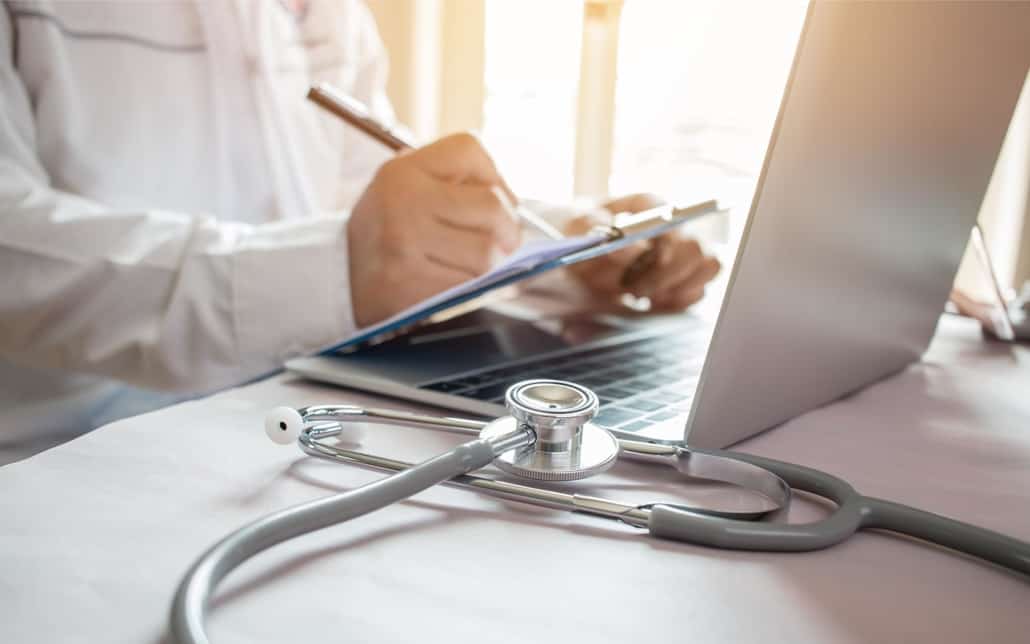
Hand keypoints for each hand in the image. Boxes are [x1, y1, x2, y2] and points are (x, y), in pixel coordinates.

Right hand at [348, 133, 521, 326]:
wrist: (337, 277)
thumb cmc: (388, 231)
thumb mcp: (408, 188)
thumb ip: (456, 183)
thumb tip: (517, 211)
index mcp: (403, 170)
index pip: (471, 151)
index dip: (494, 176)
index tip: (491, 198)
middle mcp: (402, 201)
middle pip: (493, 208)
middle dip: (508, 230)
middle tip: (502, 243)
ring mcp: (403, 244)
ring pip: (488, 254)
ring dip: (491, 266)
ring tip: (471, 265)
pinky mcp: (408, 285)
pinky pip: (469, 287)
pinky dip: (473, 289)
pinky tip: (455, 284)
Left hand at [564, 193, 720, 310]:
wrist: (573, 257)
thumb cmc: (576, 233)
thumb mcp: (576, 226)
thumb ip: (597, 228)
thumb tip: (635, 248)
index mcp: (645, 207)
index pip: (671, 213)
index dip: (670, 236)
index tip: (657, 258)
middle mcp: (669, 226)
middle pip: (695, 247)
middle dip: (667, 274)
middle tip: (635, 287)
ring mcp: (679, 252)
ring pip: (707, 266)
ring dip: (678, 286)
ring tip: (645, 295)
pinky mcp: (680, 278)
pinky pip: (699, 290)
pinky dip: (679, 300)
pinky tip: (653, 302)